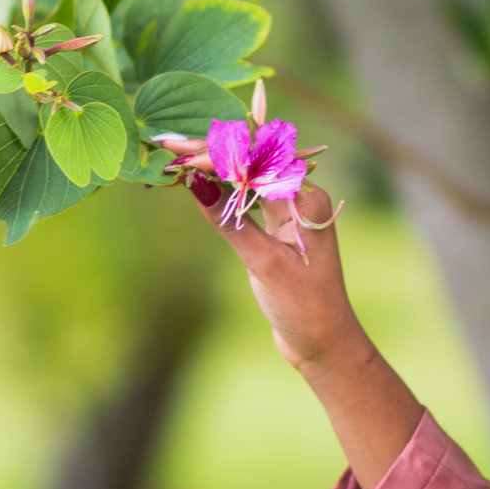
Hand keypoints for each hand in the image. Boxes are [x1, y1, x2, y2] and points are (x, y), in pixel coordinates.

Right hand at [156, 136, 366, 373]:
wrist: (324, 344)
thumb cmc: (303, 306)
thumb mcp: (263, 262)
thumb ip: (229, 221)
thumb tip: (194, 183)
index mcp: (306, 199)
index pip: (255, 160)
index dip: (214, 152)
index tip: (177, 151)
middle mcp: (300, 198)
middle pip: (250, 162)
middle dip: (208, 152)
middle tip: (165, 144)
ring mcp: (288, 213)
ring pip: (244, 177)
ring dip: (211, 167)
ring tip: (172, 157)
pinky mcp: (276, 230)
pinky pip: (245, 198)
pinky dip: (220, 190)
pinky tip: (196, 182)